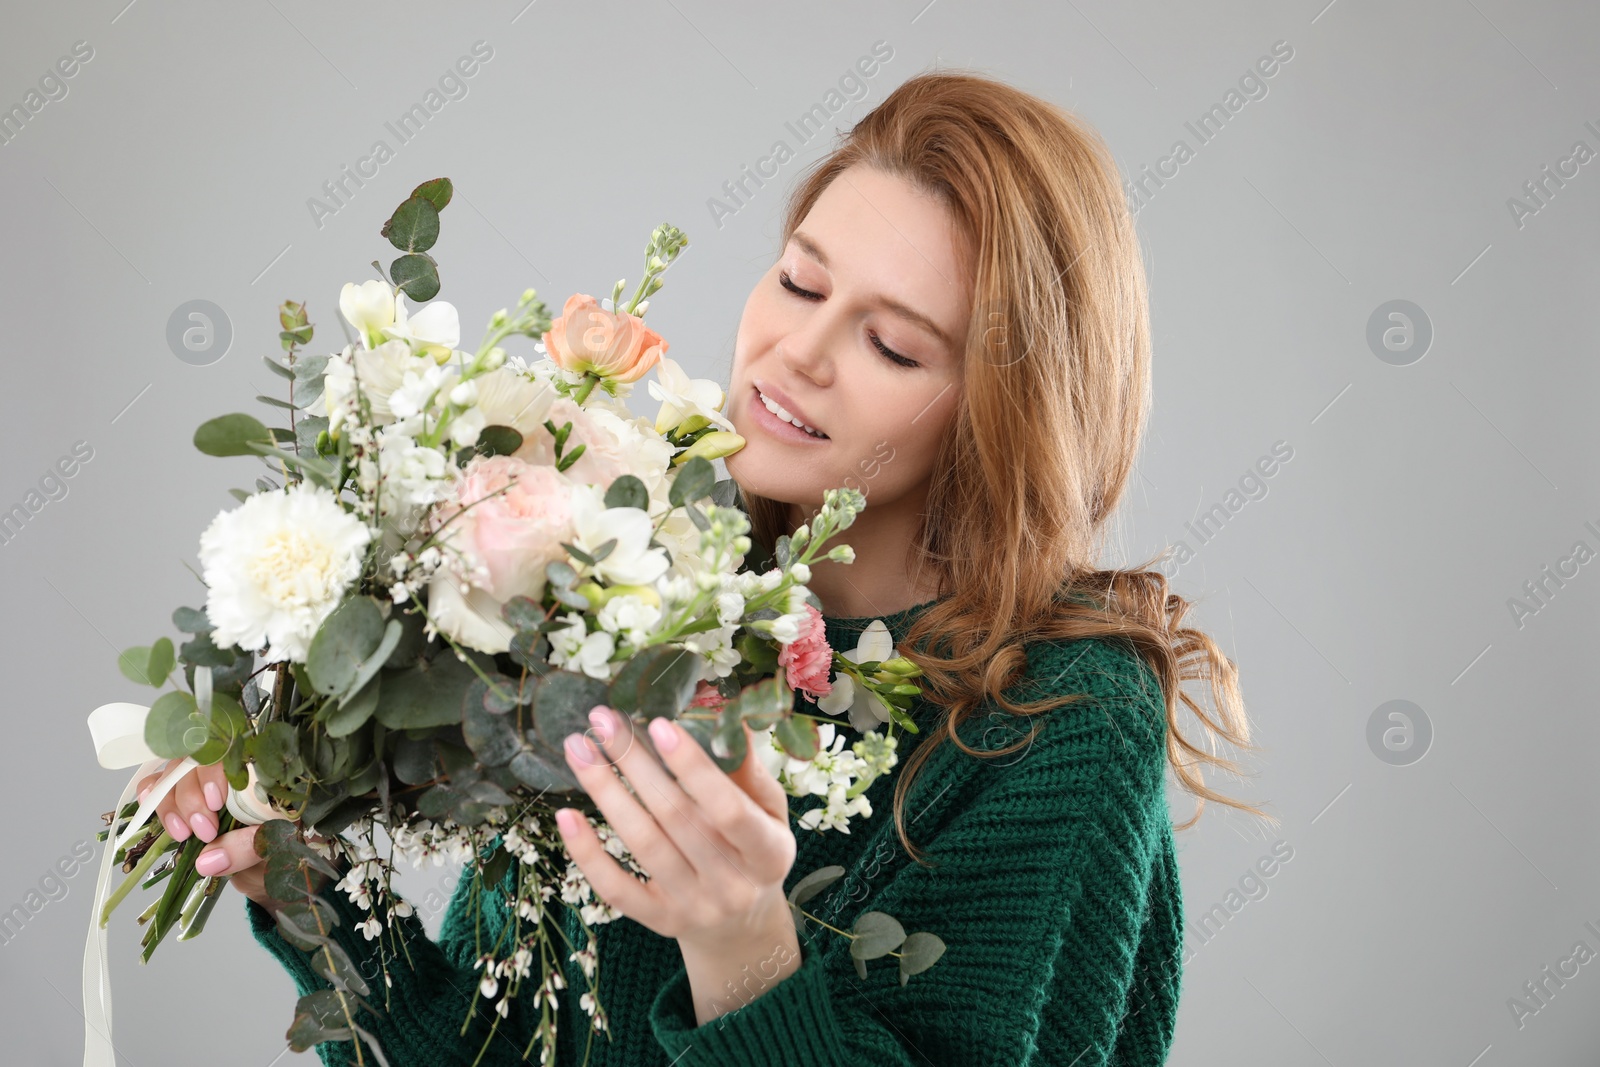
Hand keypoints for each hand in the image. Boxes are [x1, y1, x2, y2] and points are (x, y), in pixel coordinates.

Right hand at [132, 759, 276, 907]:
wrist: (279, 864)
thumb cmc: (285, 849)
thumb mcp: (275, 848)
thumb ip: (246, 849)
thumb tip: (207, 860)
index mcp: (262, 766)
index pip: (230, 748)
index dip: (213, 772)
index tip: (215, 804)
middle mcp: (232, 765)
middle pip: (194, 761)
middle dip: (192, 798)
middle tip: (206, 832)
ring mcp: (205, 778)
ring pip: (172, 773)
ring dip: (171, 804)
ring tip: (185, 835)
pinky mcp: (185, 794)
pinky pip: (158, 784)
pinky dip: (153, 796)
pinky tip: (162, 816)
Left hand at [554, 706, 798, 951]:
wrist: (743, 925)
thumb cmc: (755, 850)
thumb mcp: (769, 811)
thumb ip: (748, 769)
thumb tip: (730, 715)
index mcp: (769, 853)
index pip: (729, 809)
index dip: (693, 767)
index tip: (658, 724)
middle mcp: (732, 885)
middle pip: (675, 817)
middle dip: (634, 762)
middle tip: (603, 719)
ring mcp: (693, 907)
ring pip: (642, 844)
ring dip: (605, 791)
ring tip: (579, 748)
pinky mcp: (658, 921)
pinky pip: (616, 888)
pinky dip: (588, 852)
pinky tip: (566, 814)